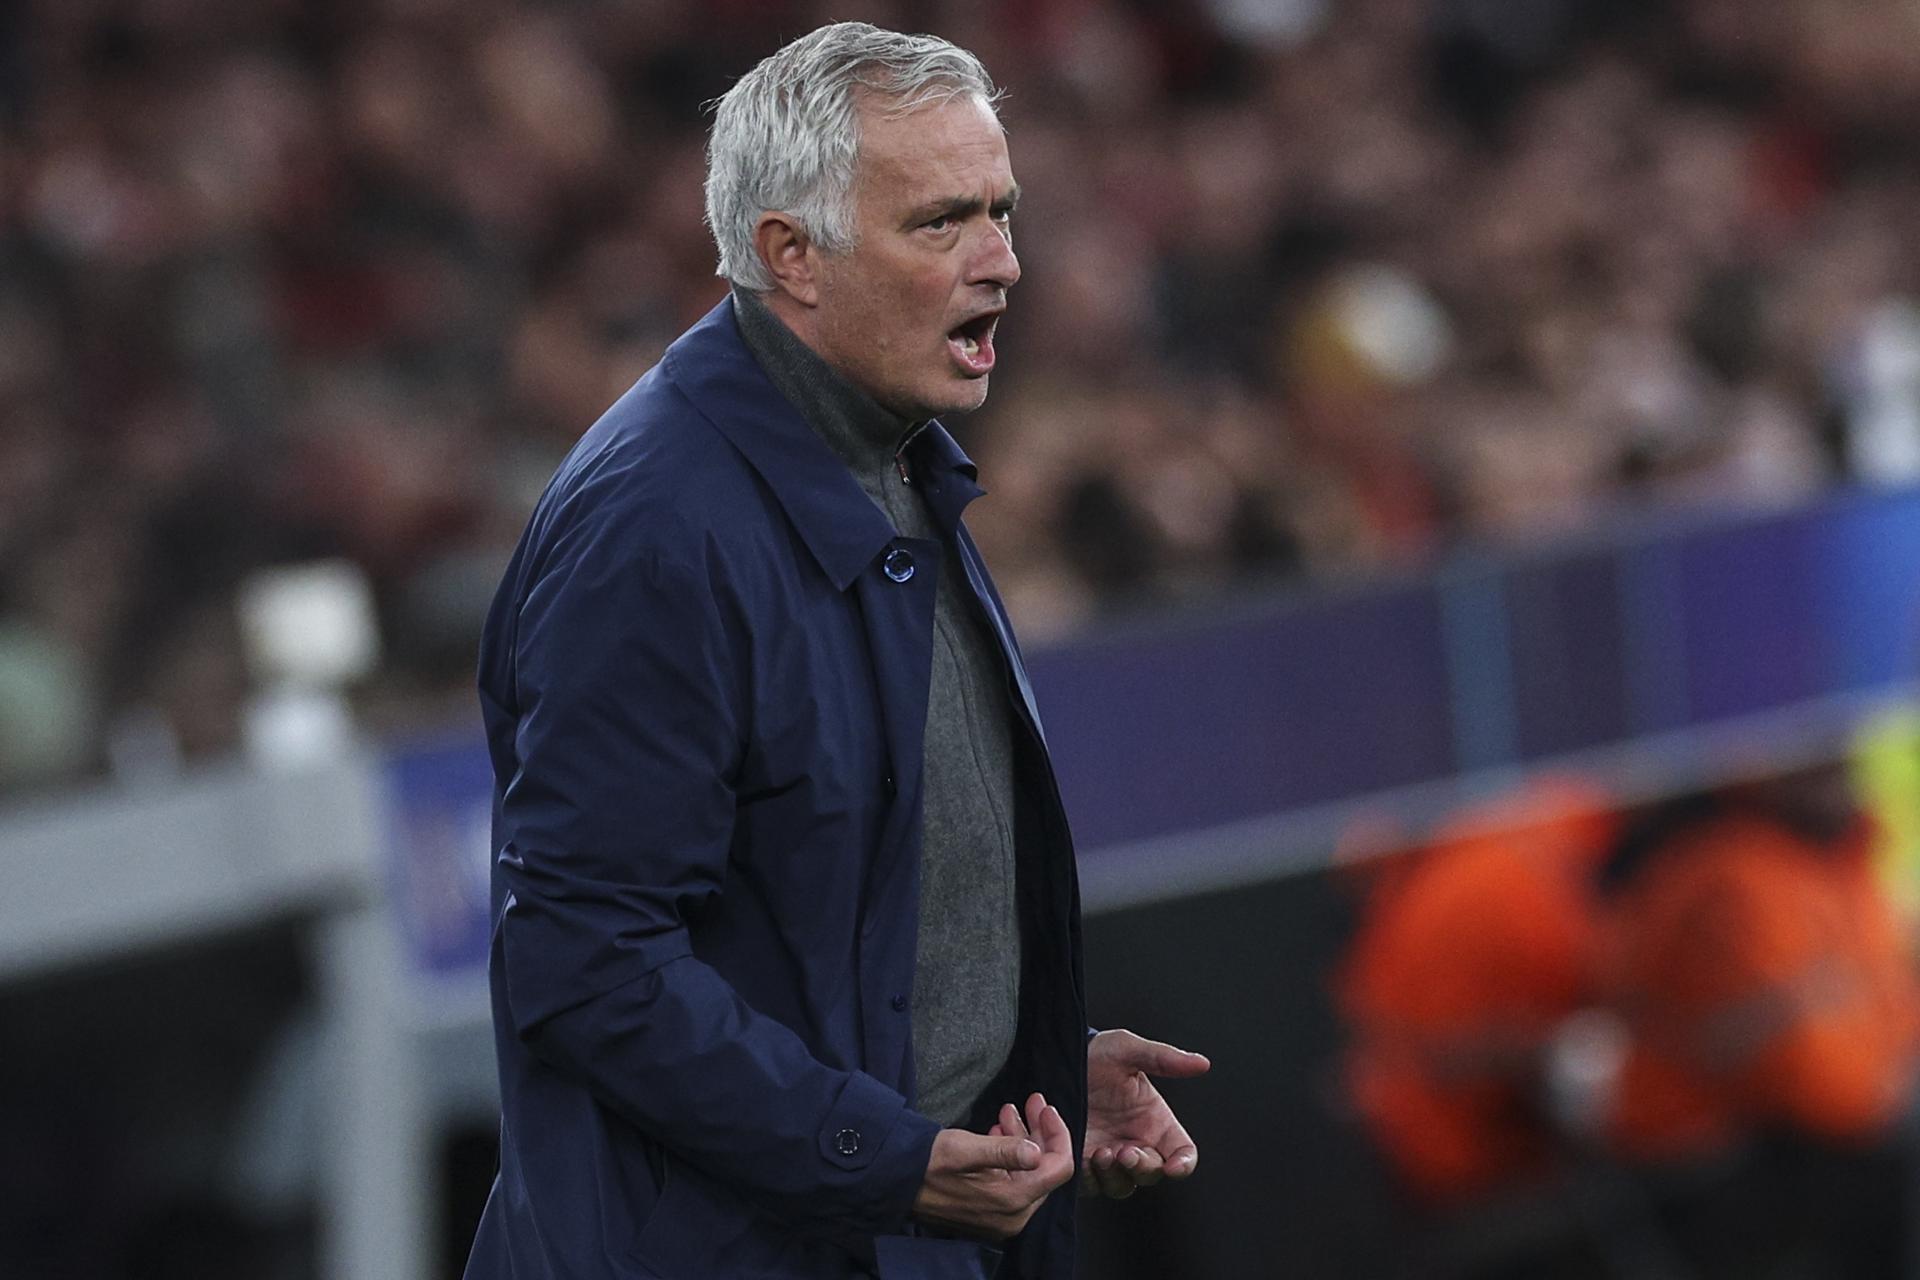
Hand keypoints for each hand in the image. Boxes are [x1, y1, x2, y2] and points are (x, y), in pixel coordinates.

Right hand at [913, 1093, 1074, 1240]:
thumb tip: (1037, 1153)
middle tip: (1031, 1101)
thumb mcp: (964, 1149)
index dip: (1058, 1134)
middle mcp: (1013, 1216)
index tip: (1044, 1107)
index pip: (1058, 1168)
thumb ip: (1004, 1151)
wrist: (894, 1180)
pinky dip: (1011, 1153)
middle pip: (1046, 1170)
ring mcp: (1002, 1217)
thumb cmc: (927, 1160)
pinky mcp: (990, 1211)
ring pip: (1029, 1172)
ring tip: (1008, 1112)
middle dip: (1041, 1132)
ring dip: (1024, 1139)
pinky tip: (998, 1131)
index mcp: (1011, 1201)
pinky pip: (1013, 1180)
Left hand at [1082, 1029, 1209, 1198]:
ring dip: (1116, 1175)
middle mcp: (1135, 1143)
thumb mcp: (1127, 1049)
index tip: (1174, 1167)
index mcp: (1155, 1122)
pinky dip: (1090, 1178)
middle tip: (1126, 1152)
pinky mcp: (1081, 1164)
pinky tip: (1083, 1157)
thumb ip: (1163, 1058)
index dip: (1184, 1164)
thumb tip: (1201, 1063)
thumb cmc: (1096, 1055)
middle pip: (1152, 1173)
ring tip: (1102, 1153)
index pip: (1182, 1153)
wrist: (1055, 1061)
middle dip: (1142, 1167)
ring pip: (1122, 1185)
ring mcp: (1108, 1156)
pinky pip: (1091, 1186)